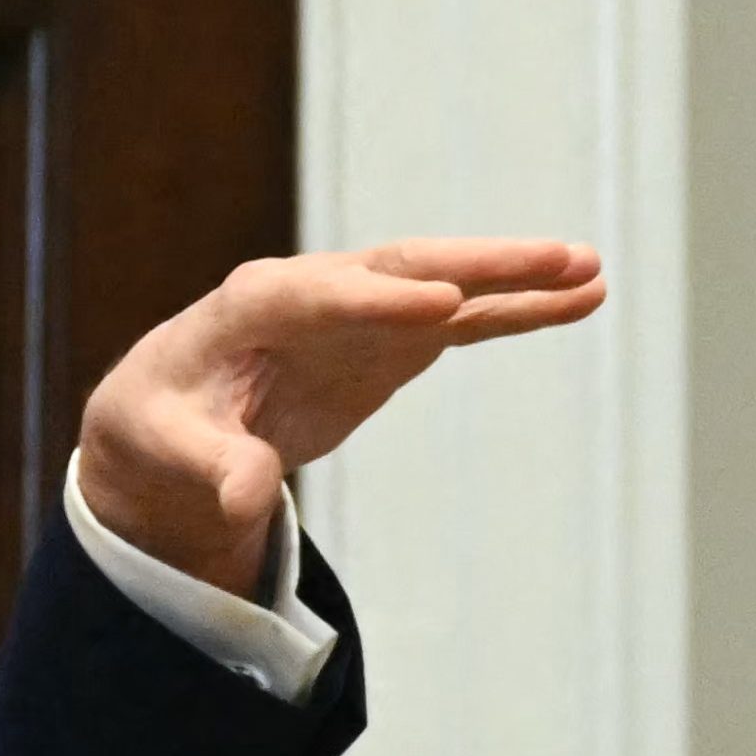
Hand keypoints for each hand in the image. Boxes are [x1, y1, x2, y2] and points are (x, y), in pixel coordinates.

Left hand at [72, 237, 609, 597]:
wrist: (175, 405)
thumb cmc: (165, 422)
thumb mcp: (168, 452)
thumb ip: (212, 468)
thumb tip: (247, 496)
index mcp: (252, 306)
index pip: (322, 296)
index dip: (379, 301)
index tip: (443, 305)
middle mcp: (317, 289)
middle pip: (403, 267)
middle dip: (478, 263)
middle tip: (553, 259)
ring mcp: (363, 307)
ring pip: (448, 283)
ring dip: (516, 277)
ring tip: (590, 272)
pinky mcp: (393, 333)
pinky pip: (465, 318)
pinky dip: (517, 309)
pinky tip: (580, 299)